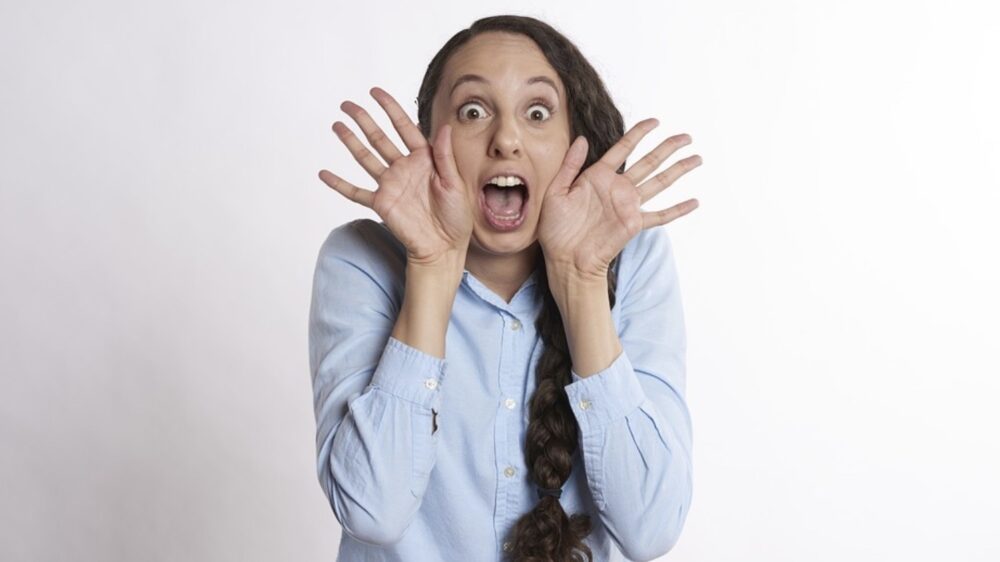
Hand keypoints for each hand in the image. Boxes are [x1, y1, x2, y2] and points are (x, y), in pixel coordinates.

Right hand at [318, 87, 473, 265]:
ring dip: (350, 142)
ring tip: (336, 125)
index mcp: (424, 158)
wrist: (444, 246)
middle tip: (347, 104)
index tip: (375, 92)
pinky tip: (323, 174)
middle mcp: (404, 167)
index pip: (404, 127)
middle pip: (379, 137)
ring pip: (365, 158)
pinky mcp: (381, 203)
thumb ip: (445, 156)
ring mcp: (390, 184)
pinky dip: (339, 184)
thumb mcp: (455, 183)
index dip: (390, 108)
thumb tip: (446, 126)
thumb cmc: (456, 216)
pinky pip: (356, 192)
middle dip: (364, 120)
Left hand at [538, 119, 701, 278]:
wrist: (564, 259)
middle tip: (686, 137)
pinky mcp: (634, 224)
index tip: (655, 121)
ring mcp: (628, 206)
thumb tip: (582, 139)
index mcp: (598, 176)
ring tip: (697, 158)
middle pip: (649, 162)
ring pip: (659, 183)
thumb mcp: (556, 191)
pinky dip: (678, 209)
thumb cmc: (555, 228)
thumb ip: (569, 165)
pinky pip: (660, 216)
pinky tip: (695, 202)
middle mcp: (617, 188)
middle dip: (668, 148)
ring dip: (679, 170)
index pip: (623, 148)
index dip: (639, 133)